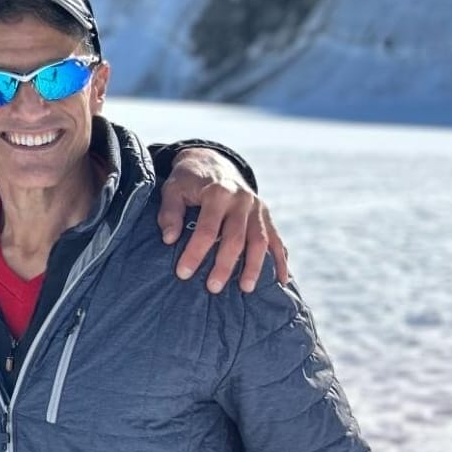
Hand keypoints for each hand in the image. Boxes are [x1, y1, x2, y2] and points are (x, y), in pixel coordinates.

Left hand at [158, 148, 288, 293]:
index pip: (207, 228)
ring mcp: (257, 208)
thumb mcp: (172, 189)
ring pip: (260, 241)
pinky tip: (281, 280)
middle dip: (224, 265)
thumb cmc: (189, 181)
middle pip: (236, 238)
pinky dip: (281, 260)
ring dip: (254, 266)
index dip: (195, 252)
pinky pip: (277, 239)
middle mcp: (242, 199)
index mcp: (218, 192)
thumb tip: (170, 239)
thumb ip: (170, 212)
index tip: (183, 273)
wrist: (212, 162)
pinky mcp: (266, 215)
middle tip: (213, 288)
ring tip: (246, 289)